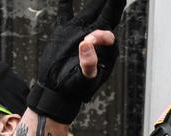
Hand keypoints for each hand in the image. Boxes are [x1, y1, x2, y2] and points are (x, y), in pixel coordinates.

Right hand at [27, 0, 124, 123]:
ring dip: (95, 0)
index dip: (101, 35)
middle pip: (108, 13)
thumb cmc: (75, 89)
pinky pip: (67, 12)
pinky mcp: (67, 31)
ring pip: (91, 9)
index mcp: (105, 51)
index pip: (108, 34)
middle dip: (112, 2)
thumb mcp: (84, 80)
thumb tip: (87, 44)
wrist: (58, 90)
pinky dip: (67, 1)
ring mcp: (82, 31)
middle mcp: (97, 38)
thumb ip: (88, 64)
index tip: (87, 39)